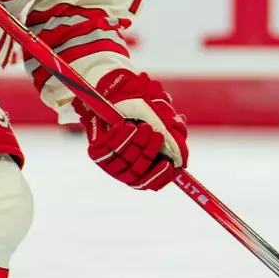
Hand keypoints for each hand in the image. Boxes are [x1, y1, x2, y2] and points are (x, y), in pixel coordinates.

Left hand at [78, 69, 188, 190]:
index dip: (159, 177)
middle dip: (150, 153)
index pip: (150, 183)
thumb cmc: (142, 111)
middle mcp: (125, 168)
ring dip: (137, 142)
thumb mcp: (162, 124)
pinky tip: (126, 126)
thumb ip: (174, 143)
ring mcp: (109, 162)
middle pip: (138, 172)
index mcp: (142, 167)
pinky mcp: (97, 153)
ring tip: (143, 126)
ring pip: (125, 160)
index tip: (168, 164)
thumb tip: (182, 164)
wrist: (118, 94)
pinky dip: (121, 137)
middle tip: (157, 135)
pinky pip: (109, 150)